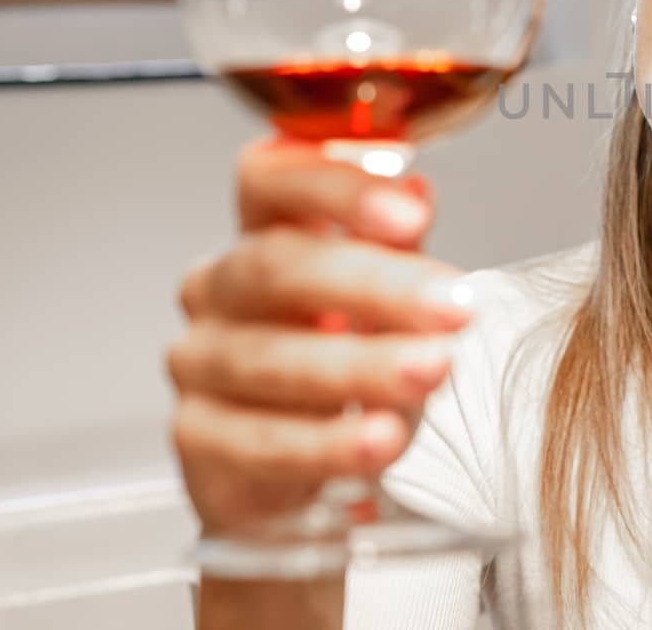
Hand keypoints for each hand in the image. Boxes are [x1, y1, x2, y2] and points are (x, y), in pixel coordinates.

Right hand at [167, 139, 474, 533]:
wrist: (305, 472)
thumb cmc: (350, 362)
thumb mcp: (387, 301)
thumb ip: (399, 248)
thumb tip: (417, 190)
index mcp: (264, 231)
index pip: (272, 178)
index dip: (338, 188)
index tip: (413, 212)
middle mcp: (219, 287)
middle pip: (278, 266)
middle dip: (375, 285)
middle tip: (454, 307)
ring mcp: (199, 363)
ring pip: (272, 358)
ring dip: (361, 366)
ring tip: (430, 371)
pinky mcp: (197, 440)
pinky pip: (260, 440)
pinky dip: (328, 442)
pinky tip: (379, 440)